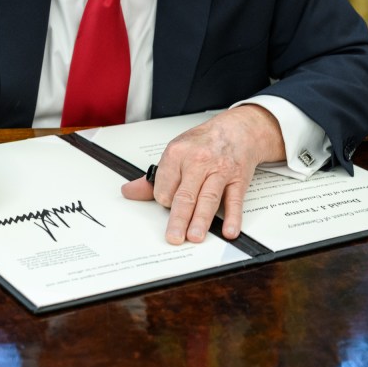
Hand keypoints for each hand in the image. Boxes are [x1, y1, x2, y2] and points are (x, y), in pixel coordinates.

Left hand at [120, 106, 284, 244]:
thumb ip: (154, 178)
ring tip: (194, 236)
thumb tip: (130, 192)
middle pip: (185, 195)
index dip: (164, 200)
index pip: (164, 186)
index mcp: (177, 153)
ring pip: (208, 199)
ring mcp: (220, 171)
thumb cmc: (204, 142)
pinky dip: (233, 217)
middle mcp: (198, 161)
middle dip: (178, 218)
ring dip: (201, 220)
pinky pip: (234, 201)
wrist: (238, 130)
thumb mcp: (175, 152)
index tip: (167, 203)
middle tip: (173, 236)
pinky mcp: (238, 180)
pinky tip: (228, 231)